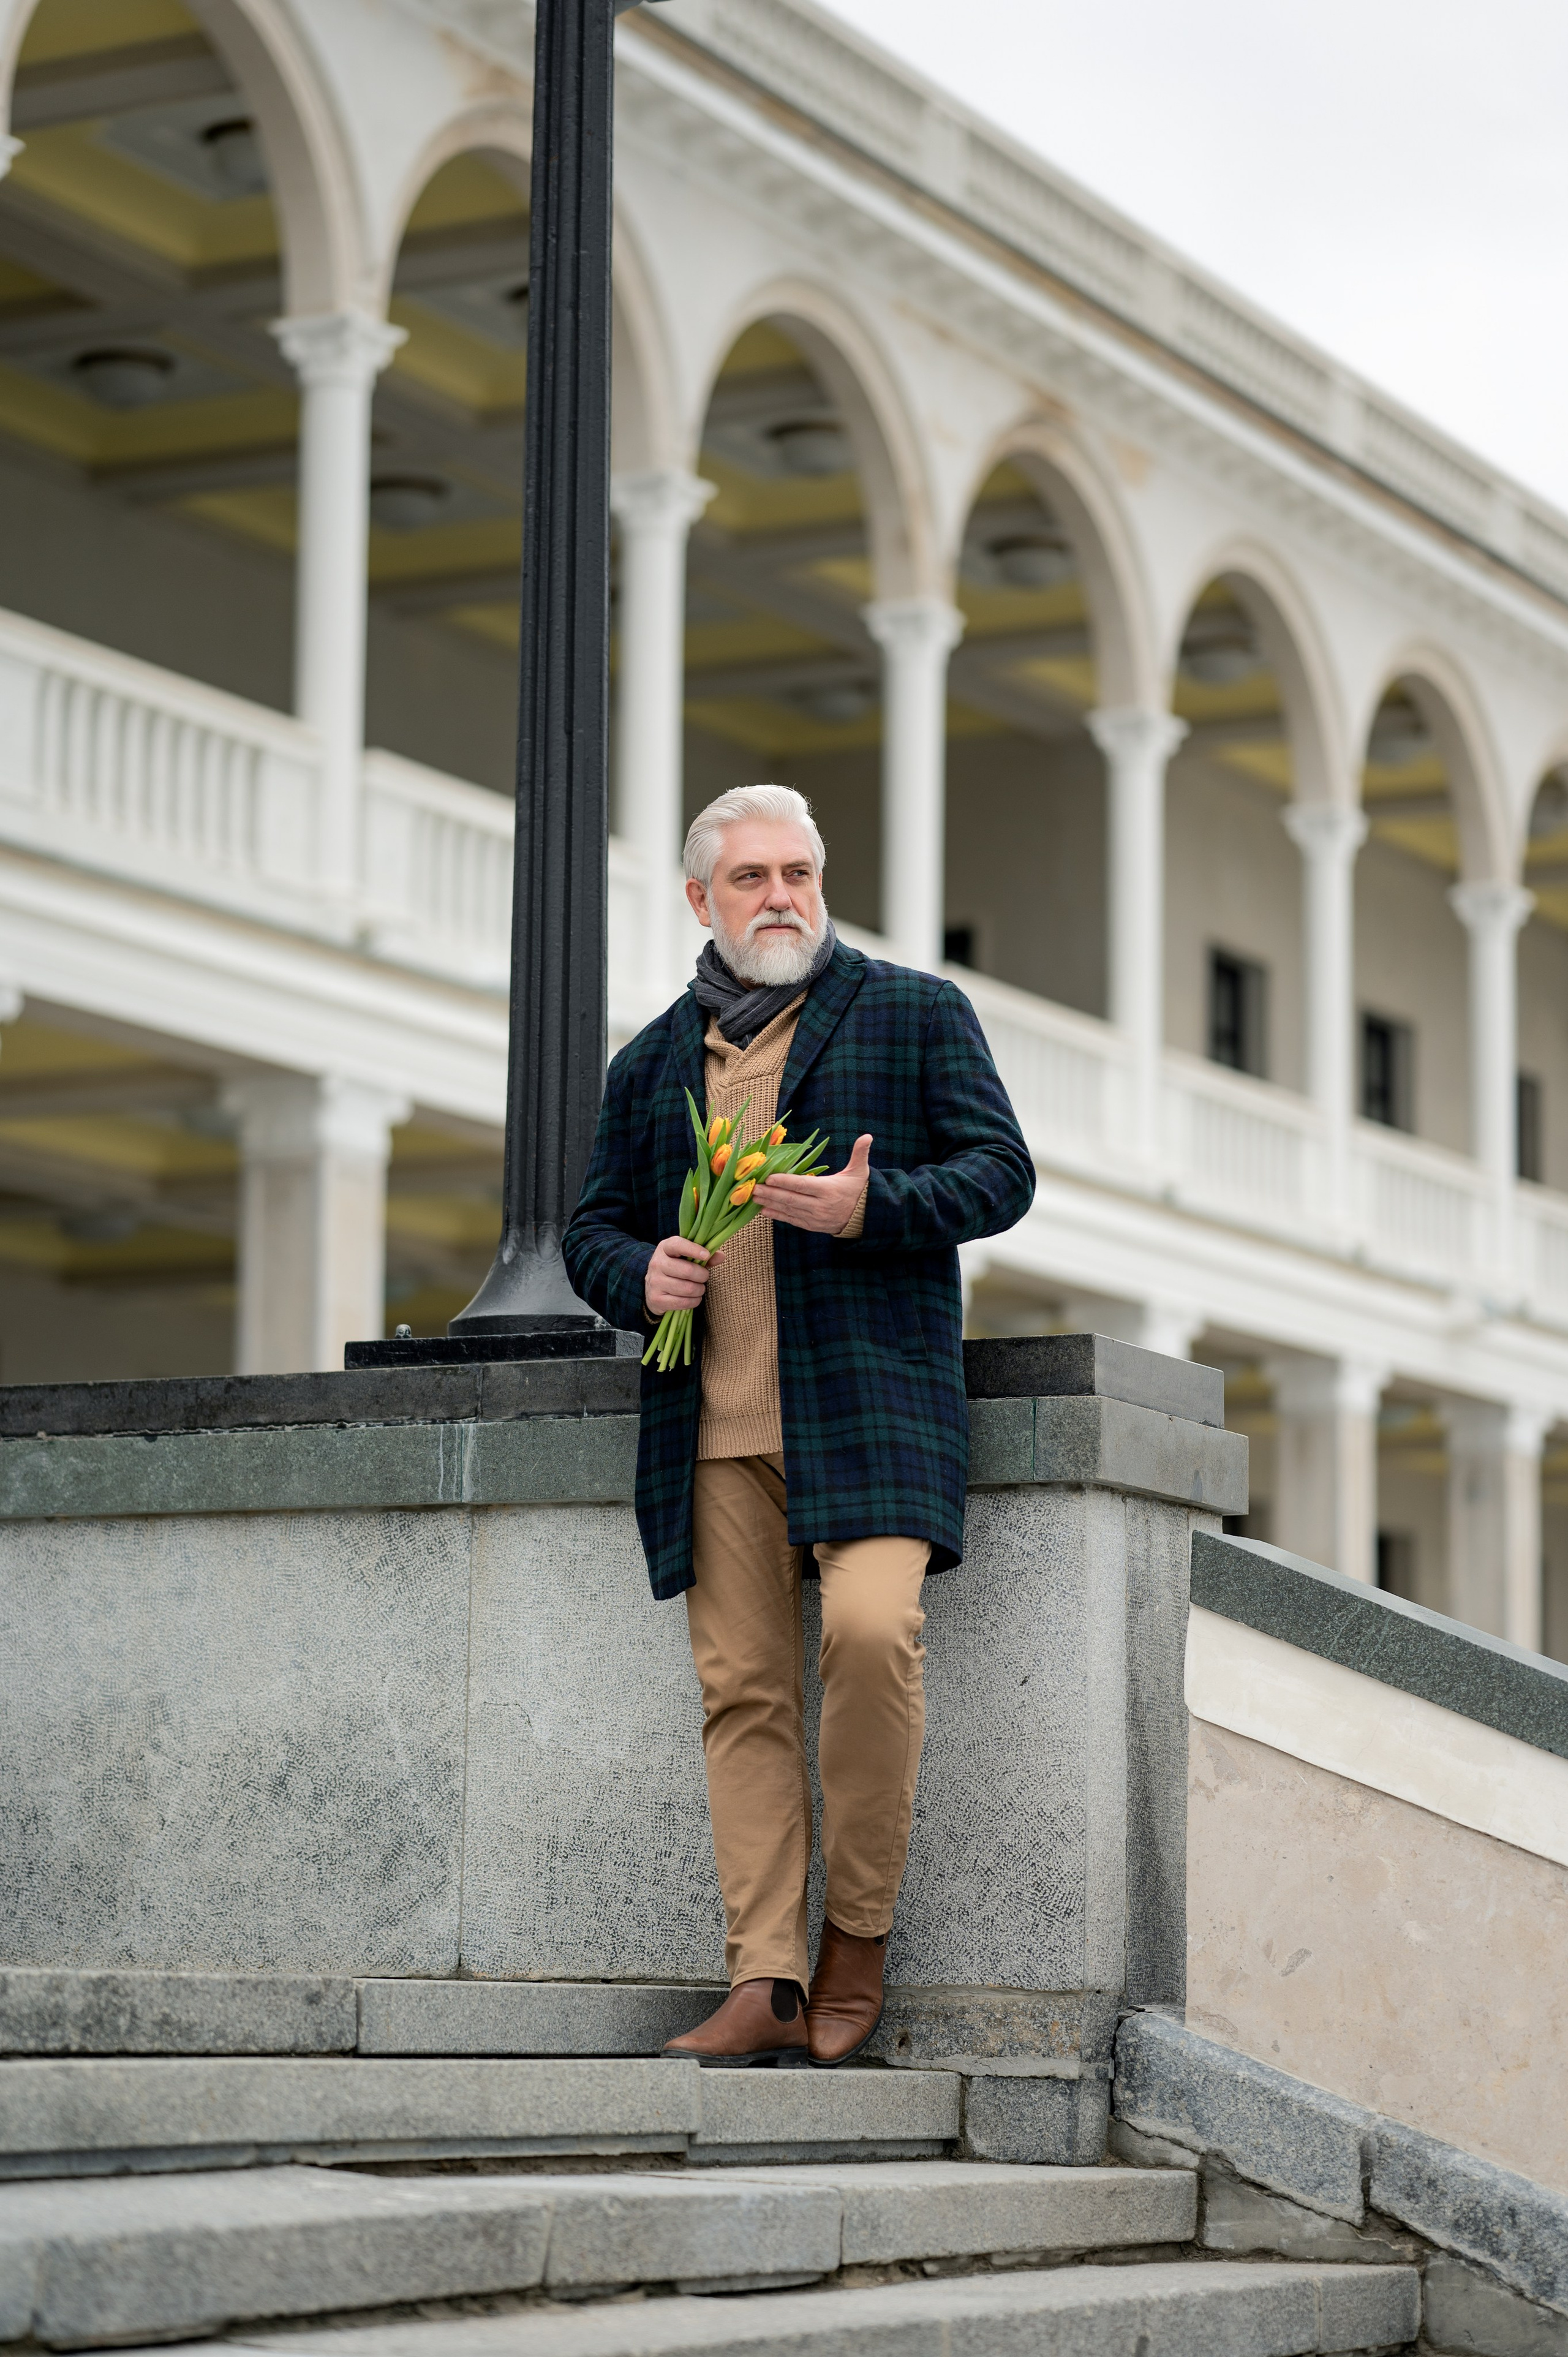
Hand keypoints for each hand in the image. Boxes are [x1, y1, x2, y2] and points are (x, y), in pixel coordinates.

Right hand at [645, 1234, 711, 1315]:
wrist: (653, 1288)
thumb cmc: (676, 1268)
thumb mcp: (686, 1257)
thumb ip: (704, 1256)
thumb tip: (721, 1257)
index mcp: (664, 1248)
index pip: (678, 1245)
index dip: (693, 1249)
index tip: (706, 1255)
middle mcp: (657, 1264)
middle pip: (687, 1270)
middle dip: (703, 1276)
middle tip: (704, 1277)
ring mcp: (655, 1282)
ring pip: (688, 1288)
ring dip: (700, 1290)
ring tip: (699, 1288)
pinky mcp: (657, 1299)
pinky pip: (683, 1302)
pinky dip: (694, 1301)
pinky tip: (694, 1297)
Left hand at [756, 1134, 872, 1234]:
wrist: (865, 1217)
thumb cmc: (858, 1190)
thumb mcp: (860, 1171)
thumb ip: (860, 1153)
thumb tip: (867, 1136)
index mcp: (829, 1190)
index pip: (803, 1185)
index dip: (785, 1182)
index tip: (769, 1178)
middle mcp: (821, 1206)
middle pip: (792, 1199)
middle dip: (771, 1193)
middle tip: (753, 1187)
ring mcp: (815, 1218)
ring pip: (789, 1210)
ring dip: (770, 1203)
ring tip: (754, 1197)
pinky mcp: (812, 1226)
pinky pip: (792, 1220)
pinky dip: (778, 1215)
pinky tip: (765, 1210)